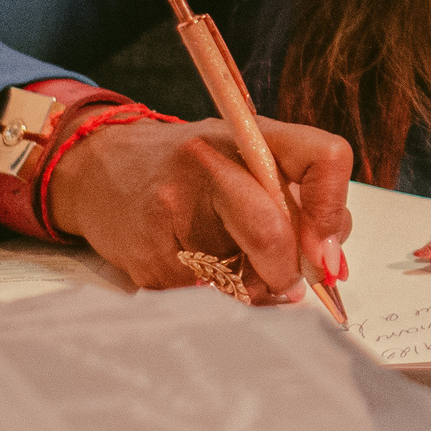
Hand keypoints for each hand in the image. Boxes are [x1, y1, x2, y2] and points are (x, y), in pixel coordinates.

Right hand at [46, 114, 353, 302]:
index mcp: (250, 134)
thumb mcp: (245, 155)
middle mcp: (210, 164)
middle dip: (288, 270)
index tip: (326, 252)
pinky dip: (215, 293)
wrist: (97, 169)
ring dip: (253, 287)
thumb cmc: (189, 166)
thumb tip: (331, 262)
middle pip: (273, 230)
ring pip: (241, 275)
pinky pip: (205, 296)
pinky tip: (195, 265)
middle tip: (290, 284)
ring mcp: (172, 211)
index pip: (323, 158)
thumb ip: (295, 196)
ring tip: (233, 264)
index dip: (332, 213)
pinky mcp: (147, 258)